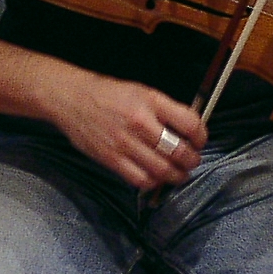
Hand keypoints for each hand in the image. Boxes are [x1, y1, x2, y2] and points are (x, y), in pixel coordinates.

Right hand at [0, 16, 207, 190]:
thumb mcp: (142, 91)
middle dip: (192, 160)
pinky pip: (140, 179)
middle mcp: (140, 122)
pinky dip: (153, 182)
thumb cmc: (109, 94)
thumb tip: (189, 128)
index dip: (202, 135)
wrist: (71, 98)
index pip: (190, 122)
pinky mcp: (110, 159)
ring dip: (176, 176)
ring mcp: (124, 143)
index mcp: (151, 101)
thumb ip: (165, 109)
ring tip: (179, 174)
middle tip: (193, 161)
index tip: (201, 140)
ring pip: (162, 170)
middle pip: (178, 151)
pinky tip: (156, 177)